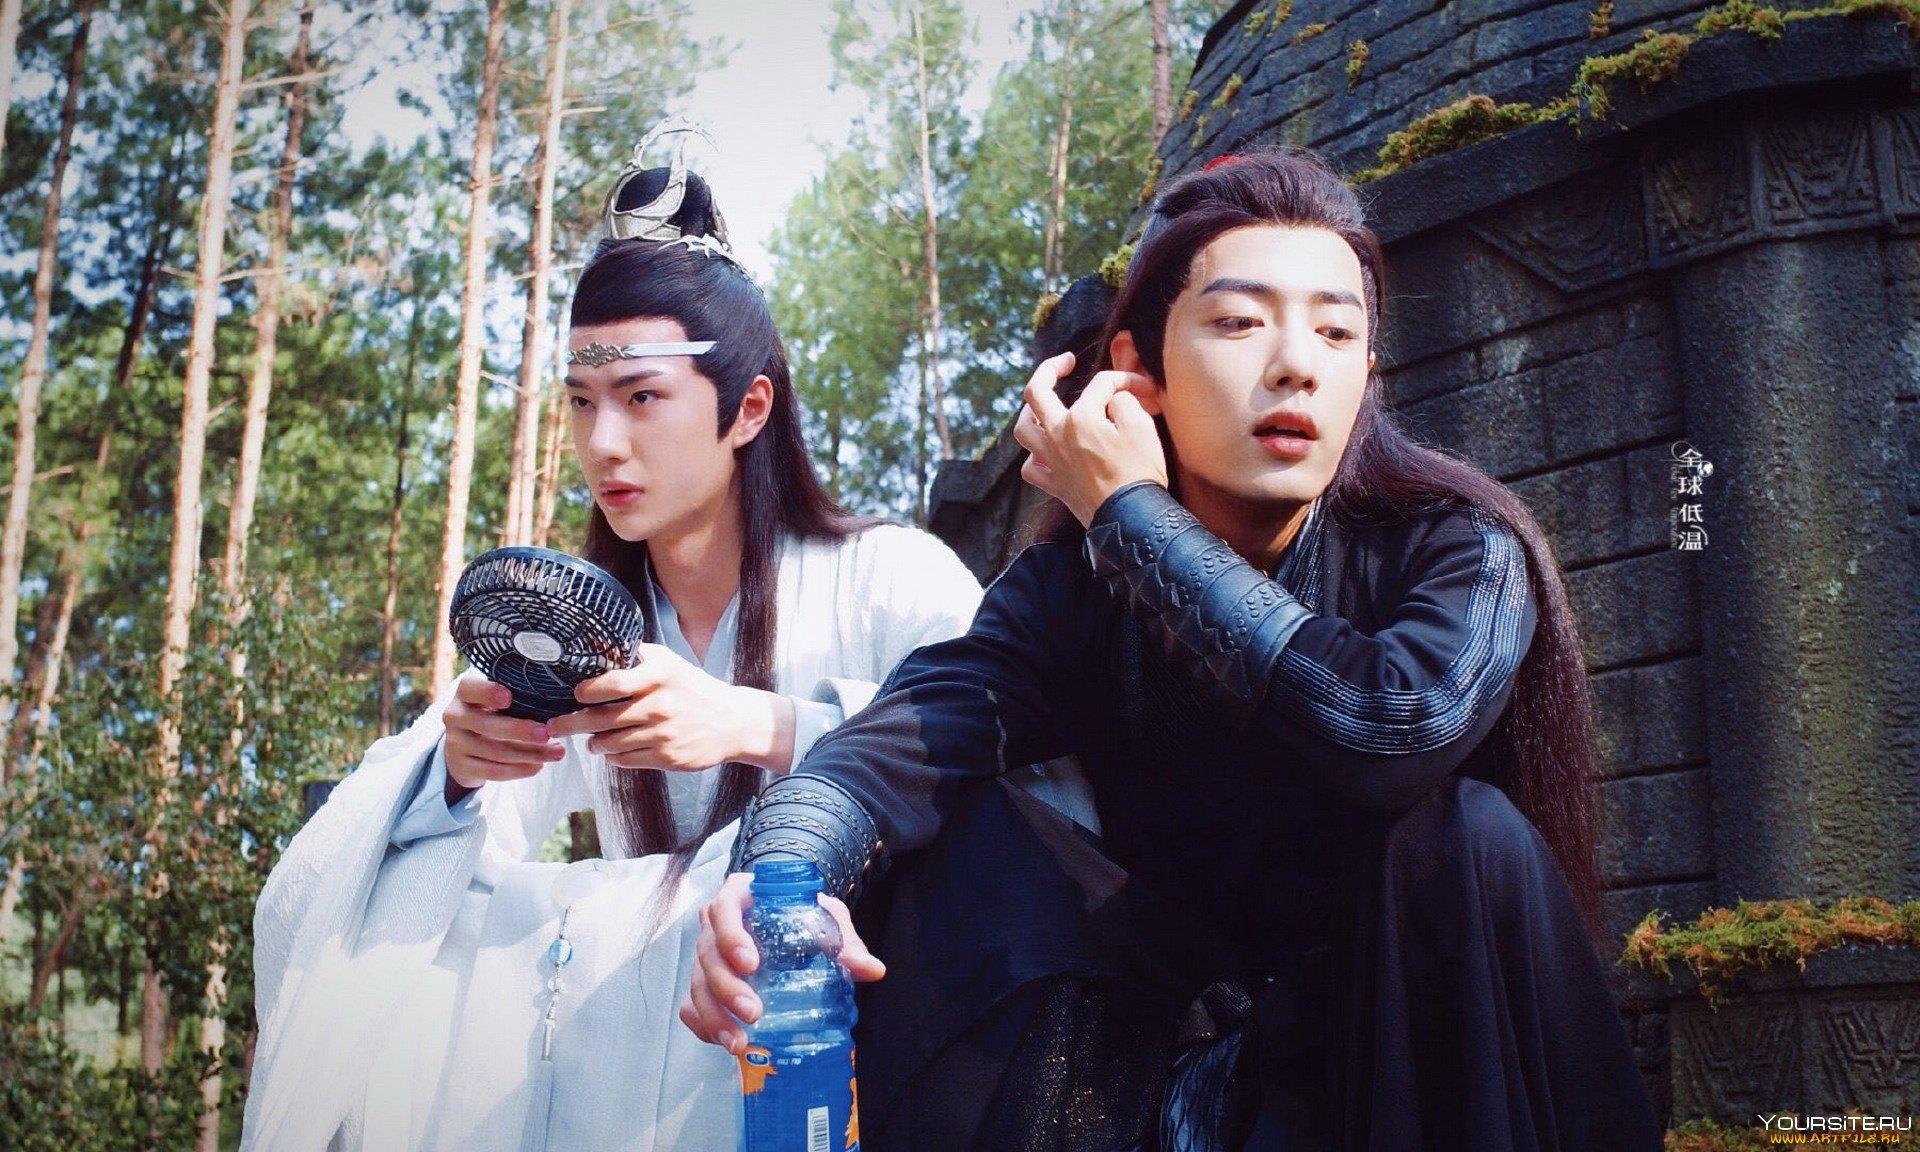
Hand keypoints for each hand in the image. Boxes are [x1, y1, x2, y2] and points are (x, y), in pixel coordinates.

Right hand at [442, 671, 563, 795]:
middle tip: (547, 734)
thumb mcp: (495, 702)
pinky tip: (538, 766)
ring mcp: (455, 743)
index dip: (488, 692)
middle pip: (488, 725)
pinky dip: (519, 770)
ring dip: (529, 754)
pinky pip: (493, 771)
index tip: (509, 697)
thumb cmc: (491, 715)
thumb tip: (554, 707)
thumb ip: (515, 699)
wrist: (463, 747)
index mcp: (464, 694)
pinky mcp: (461, 766)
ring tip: (556, 752)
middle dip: (520, 731)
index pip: (470, 688)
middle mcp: (455, 716)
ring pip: (496, 751)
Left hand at [547, 644, 791, 772]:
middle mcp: (659, 703)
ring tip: (592, 739)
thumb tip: (594, 649)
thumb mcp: (669, 664)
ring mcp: (662, 733)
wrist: (732, 722)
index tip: (575, 694)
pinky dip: (613, 756)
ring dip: (593, 742)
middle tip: (556, 725)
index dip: (585, 691)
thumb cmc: (693, 689)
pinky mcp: (665, 757)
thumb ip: (635, 658)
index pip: (610, 683)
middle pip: (599, 718)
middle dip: (570, 724)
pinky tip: (616, 749)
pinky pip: (623, 760)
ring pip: (607, 743)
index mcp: (659, 674)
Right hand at [678, 871, 885, 1054]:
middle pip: (707, 954)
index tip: (752, 964)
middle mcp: (713, 925)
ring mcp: (705, 955)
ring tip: (738, 1044)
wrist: (787, 919)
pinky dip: (703, 1025)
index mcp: (738, 896)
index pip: (723, 910)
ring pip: (696, 985)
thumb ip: (845, 942)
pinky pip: (691, 1005)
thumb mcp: (826, 918)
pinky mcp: (703, 983)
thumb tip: (872, 970)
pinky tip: (723, 1042)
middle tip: (754, 1013)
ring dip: (714, 1016)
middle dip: (727, 988)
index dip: (732, 937)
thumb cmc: (802, 913)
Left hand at [1014, 350, 1168, 525]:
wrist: (1130, 518)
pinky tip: (1045, 451)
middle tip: (1065, 361)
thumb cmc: (1139, 473)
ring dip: (1030, 412)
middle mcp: (1057, 435)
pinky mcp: (1053, 484)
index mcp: (1081, 418)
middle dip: (1049, 369)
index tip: (1143, 388)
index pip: (1101, 384)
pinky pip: (1031, 466)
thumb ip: (1125, 402)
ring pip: (1023, 429)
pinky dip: (1034, 455)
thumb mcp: (1142, 428)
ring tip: (1041, 406)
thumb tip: (1115, 397)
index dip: (1124, 381)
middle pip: (1036, 392)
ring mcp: (1051, 461)